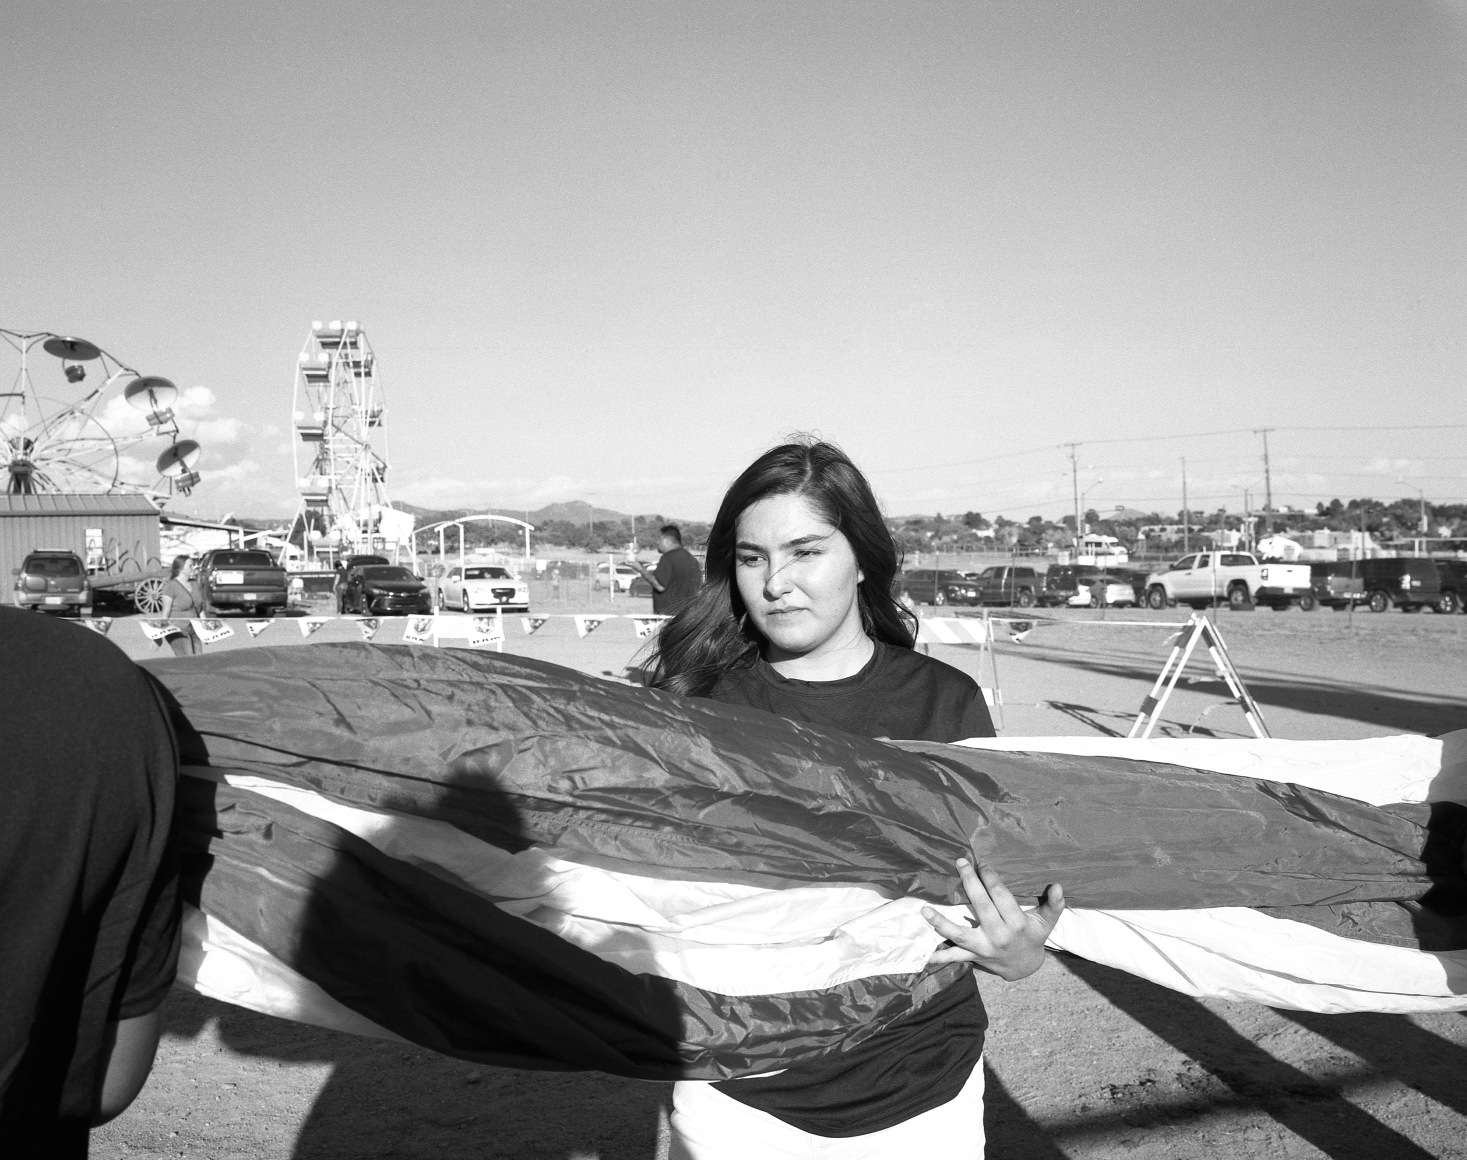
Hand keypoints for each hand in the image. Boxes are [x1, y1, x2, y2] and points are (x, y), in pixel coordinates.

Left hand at [922, 857, 1063, 980]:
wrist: (1024, 967)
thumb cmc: (1033, 936)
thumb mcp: (1047, 922)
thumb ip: (1054, 904)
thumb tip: (1058, 886)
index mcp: (1017, 924)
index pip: (1001, 896)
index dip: (990, 878)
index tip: (981, 863)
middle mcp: (999, 936)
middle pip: (981, 906)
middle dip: (969, 883)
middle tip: (960, 863)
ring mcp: (984, 948)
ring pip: (960, 935)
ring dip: (941, 923)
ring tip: (925, 910)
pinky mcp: (973, 956)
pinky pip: (953, 957)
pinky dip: (938, 956)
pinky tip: (922, 953)